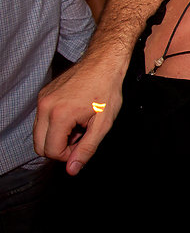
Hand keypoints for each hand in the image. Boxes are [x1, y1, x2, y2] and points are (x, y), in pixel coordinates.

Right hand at [34, 53, 124, 174]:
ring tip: (79, 125)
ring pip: (39, 134)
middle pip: (39, 146)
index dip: (68, 155)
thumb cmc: (107, 90)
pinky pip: (41, 119)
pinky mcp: (43, 95)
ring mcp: (42, 99)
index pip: (51, 151)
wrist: (103, 63)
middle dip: (59, 148)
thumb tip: (72, 169)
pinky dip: (54, 124)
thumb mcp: (103, 124)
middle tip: (81, 137)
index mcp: (59, 115)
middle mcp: (45, 107)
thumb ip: (87, 148)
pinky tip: (73, 115)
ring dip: (57, 136)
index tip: (83, 144)